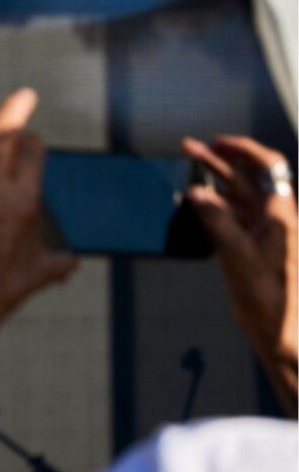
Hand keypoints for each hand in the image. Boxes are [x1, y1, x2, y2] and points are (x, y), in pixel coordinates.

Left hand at [0, 71, 77, 351]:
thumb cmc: (6, 291)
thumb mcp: (42, 273)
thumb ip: (60, 261)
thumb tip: (72, 262)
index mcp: (25, 202)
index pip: (32, 150)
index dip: (34, 141)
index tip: (32, 143)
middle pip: (6, 136)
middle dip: (16, 111)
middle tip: (25, 96)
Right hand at [181, 135, 297, 415]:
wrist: (281, 329)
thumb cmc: (270, 295)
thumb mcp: (238, 254)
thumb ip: (217, 220)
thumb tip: (197, 193)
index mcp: (281, 212)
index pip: (268, 166)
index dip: (244, 149)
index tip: (217, 142)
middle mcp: (273, 217)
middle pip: (248, 178)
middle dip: (220, 160)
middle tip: (190, 149)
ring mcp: (261, 232)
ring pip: (237, 196)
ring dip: (215, 180)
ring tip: (190, 167)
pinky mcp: (250, 248)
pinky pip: (231, 217)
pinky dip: (214, 206)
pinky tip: (197, 202)